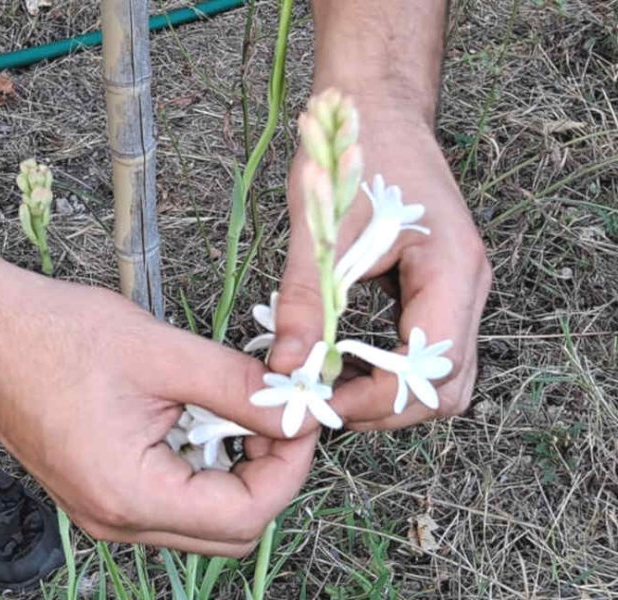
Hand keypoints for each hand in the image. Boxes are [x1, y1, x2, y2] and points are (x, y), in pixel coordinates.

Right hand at [0, 278, 315, 556]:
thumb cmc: (53, 334)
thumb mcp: (161, 353)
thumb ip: (237, 386)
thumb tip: (297, 408)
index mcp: (130, 495)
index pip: (245, 516)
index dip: (289, 467)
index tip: (301, 416)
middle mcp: (116, 519)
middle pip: (228, 529)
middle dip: (268, 473)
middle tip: (278, 413)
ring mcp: (105, 509)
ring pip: (203, 517)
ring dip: (237, 468)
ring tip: (241, 408)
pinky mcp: (101, 489)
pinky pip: (172, 498)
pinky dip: (203, 464)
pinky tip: (203, 416)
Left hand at [271, 114, 491, 430]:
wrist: (379, 111)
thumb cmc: (356, 155)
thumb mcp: (323, 228)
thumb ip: (306, 299)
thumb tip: (288, 367)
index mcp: (450, 268)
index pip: (431, 366)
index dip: (377, 397)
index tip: (323, 398)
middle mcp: (469, 286)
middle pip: (446, 386)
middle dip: (386, 406)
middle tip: (326, 399)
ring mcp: (462, 290)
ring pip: (446, 378)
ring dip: (393, 395)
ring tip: (335, 384)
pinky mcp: (445, 291)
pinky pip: (432, 353)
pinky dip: (395, 371)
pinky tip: (350, 361)